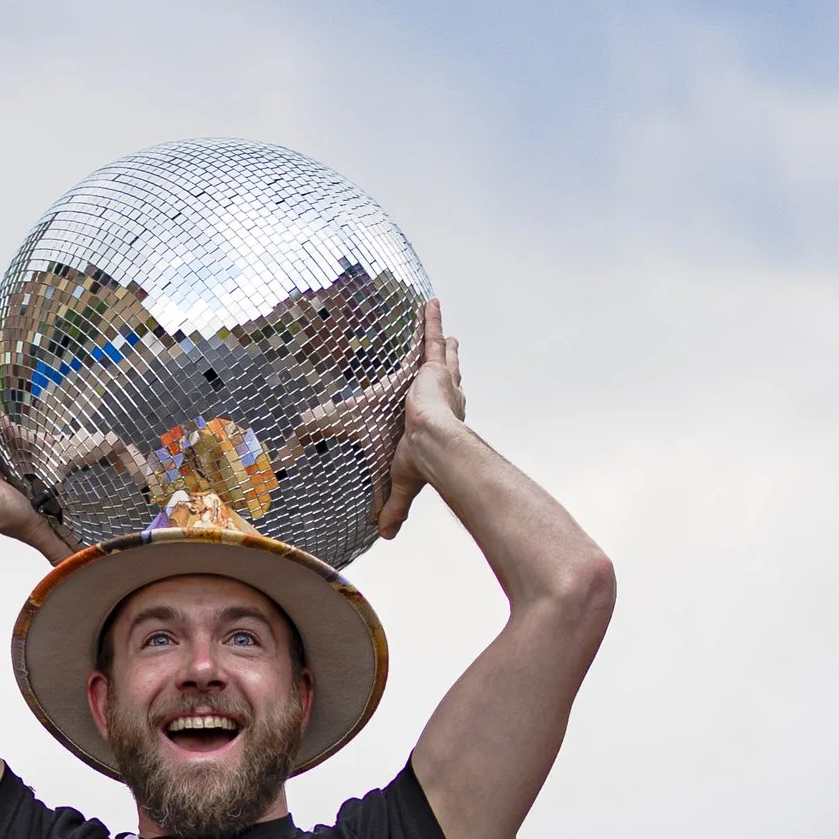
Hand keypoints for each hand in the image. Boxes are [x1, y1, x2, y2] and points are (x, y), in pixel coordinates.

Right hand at [0, 361, 62, 559]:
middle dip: (12, 422)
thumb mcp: (40, 528)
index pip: (27, 464)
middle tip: (23, 404)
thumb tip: (79, 567)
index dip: (34, 455)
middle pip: (8, 436)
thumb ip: (58, 546)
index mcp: (10, 480)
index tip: (41, 448)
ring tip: (2, 376)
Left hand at [378, 300, 464, 539]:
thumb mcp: (400, 480)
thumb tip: (384, 535)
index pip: (445, 406)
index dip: (447, 398)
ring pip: (438, 351)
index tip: (447, 388)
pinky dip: (430, 320)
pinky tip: (429, 302)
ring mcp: (440, 381)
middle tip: (453, 346)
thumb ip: (393, 505)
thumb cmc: (422, 462)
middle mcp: (447, 398)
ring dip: (437, 334)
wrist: (436, 445)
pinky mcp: (432, 368)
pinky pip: (430, 337)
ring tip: (435, 313)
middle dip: (449, 360)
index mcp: (441, 421)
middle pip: (448, 374)